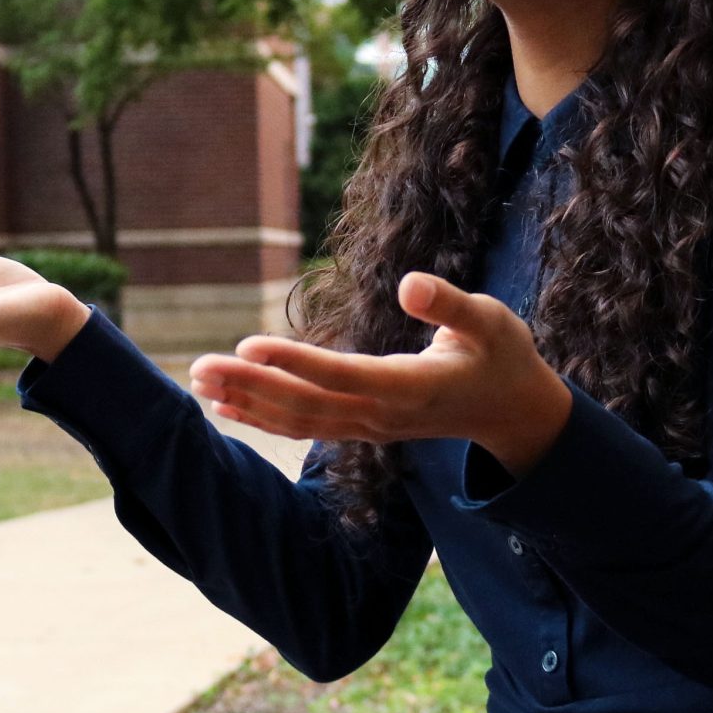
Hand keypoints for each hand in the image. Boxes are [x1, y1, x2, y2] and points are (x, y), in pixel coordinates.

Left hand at [188, 272, 572, 476]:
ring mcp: (370, 427)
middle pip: (307, 404)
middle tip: (198, 368)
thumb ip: (450, 304)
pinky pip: (307, 427)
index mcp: (411, 386)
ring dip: (248, 402)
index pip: (341, 375)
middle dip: (250, 386)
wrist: (514, 412)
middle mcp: (383, 414)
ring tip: (200, 384)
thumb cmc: (503, 355)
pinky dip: (265, 417)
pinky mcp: (363, 428)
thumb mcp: (491, 320)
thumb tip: (409, 284)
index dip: (294, 362)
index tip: (248, 343)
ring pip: (300, 421)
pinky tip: (228, 405)